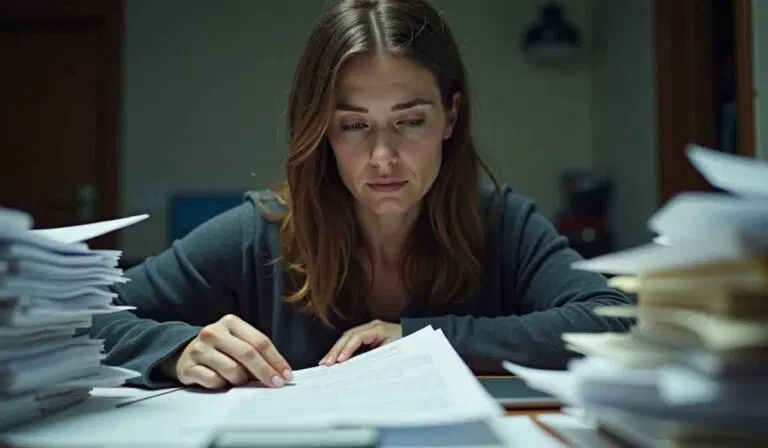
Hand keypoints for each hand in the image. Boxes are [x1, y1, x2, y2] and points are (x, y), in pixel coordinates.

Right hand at [167, 314, 291, 389]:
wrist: (183, 353)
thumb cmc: (220, 349)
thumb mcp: (237, 341)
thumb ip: (256, 352)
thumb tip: (279, 373)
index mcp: (231, 322)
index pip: (260, 341)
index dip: (276, 360)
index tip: (286, 375)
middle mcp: (214, 332)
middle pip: (248, 354)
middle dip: (266, 372)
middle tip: (276, 384)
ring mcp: (199, 349)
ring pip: (232, 370)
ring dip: (241, 380)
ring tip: (239, 379)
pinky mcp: (188, 367)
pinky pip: (214, 381)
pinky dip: (222, 385)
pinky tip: (220, 381)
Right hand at [320, 320, 401, 365]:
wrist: (419, 340)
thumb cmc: (409, 346)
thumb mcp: (395, 353)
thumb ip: (379, 358)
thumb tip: (362, 369)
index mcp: (379, 329)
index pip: (357, 337)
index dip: (347, 348)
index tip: (340, 360)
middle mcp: (372, 327)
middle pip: (348, 336)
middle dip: (336, 350)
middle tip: (326, 363)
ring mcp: (369, 330)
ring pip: (347, 338)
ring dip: (336, 350)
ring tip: (325, 362)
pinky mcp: (369, 336)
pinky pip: (352, 341)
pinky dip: (343, 350)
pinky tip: (335, 359)